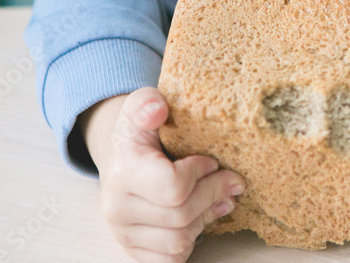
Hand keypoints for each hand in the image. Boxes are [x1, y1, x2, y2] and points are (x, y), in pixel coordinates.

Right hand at [79, 87, 246, 261]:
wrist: (120, 155)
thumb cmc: (140, 130)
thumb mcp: (142, 106)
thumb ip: (148, 103)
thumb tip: (157, 109)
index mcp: (123, 170)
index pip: (174, 186)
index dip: (202, 175)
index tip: (212, 161)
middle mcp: (117, 207)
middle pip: (181, 216)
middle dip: (214, 195)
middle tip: (232, 181)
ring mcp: (123, 232)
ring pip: (179, 241)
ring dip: (207, 218)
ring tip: (221, 199)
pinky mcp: (132, 249)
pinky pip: (171, 260)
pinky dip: (191, 241)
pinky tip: (199, 218)